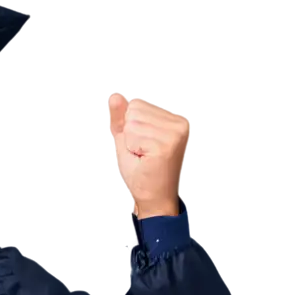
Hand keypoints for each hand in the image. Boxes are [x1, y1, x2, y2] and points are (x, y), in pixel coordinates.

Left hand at [107, 93, 189, 217]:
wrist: (153, 198)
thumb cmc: (142, 171)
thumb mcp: (128, 140)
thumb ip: (122, 118)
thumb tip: (115, 97)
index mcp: (174, 120)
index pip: (137, 107)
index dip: (130, 129)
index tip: (142, 146)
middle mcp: (179, 124)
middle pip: (134, 113)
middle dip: (129, 136)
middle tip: (142, 153)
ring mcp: (175, 133)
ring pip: (132, 125)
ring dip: (130, 144)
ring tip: (144, 157)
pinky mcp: (166, 145)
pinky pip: (132, 138)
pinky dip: (131, 151)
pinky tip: (145, 161)